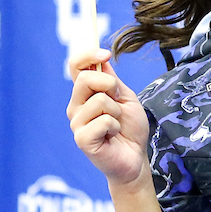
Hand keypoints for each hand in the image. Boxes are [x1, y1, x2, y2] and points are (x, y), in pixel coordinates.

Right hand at [66, 49, 150, 186]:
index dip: (87, 55)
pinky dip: (115, 126)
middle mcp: (76, 106)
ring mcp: (76, 123)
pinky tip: (112, 136)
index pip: (75, 66)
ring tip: (116, 125)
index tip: (105, 54)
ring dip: (117, 112)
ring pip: (99, 101)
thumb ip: (111, 80)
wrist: (135, 157)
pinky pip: (103, 121)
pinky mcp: (82, 139)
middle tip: (119, 102)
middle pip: (85, 79)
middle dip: (110, 86)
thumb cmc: (130, 128)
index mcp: (85, 93)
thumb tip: (100, 59)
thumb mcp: (125, 97)